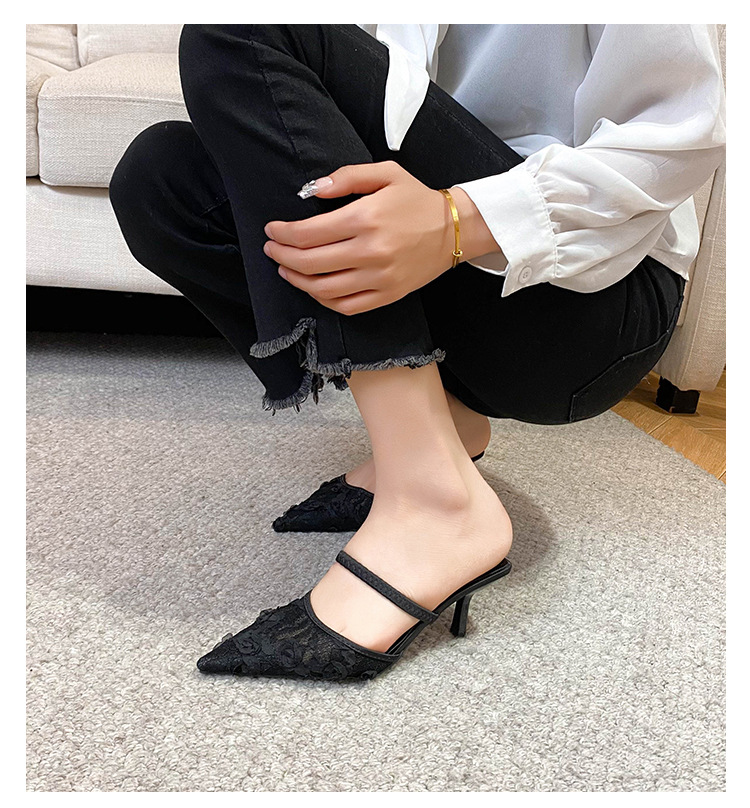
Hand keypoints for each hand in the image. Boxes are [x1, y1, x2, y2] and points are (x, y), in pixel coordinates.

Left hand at [263, 161, 498, 315]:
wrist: (454, 230)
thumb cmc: (417, 200)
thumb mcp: (386, 174)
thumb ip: (347, 177)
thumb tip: (313, 189)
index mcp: (366, 218)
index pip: (309, 233)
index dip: (283, 233)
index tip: (272, 230)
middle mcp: (370, 251)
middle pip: (310, 262)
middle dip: (282, 256)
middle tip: (271, 249)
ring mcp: (379, 277)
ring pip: (324, 288)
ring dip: (297, 280)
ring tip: (285, 269)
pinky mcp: (387, 295)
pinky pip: (346, 306)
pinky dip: (324, 300)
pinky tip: (314, 288)